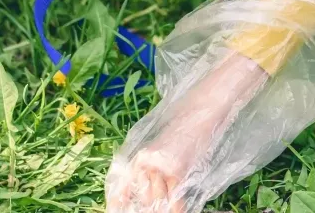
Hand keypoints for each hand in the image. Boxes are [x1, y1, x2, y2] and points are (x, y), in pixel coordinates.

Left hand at [106, 53, 267, 212]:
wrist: (200, 111)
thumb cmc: (185, 129)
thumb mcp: (163, 147)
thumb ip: (152, 167)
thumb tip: (149, 193)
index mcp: (140, 154)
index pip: (122, 183)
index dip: (118, 200)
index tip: (114, 210)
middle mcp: (145, 160)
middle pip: (142, 194)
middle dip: (147, 207)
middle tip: (154, 209)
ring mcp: (160, 164)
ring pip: (157, 198)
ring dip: (162, 207)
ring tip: (165, 209)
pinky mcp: (176, 168)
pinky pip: (174, 196)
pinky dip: (176, 206)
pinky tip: (177, 210)